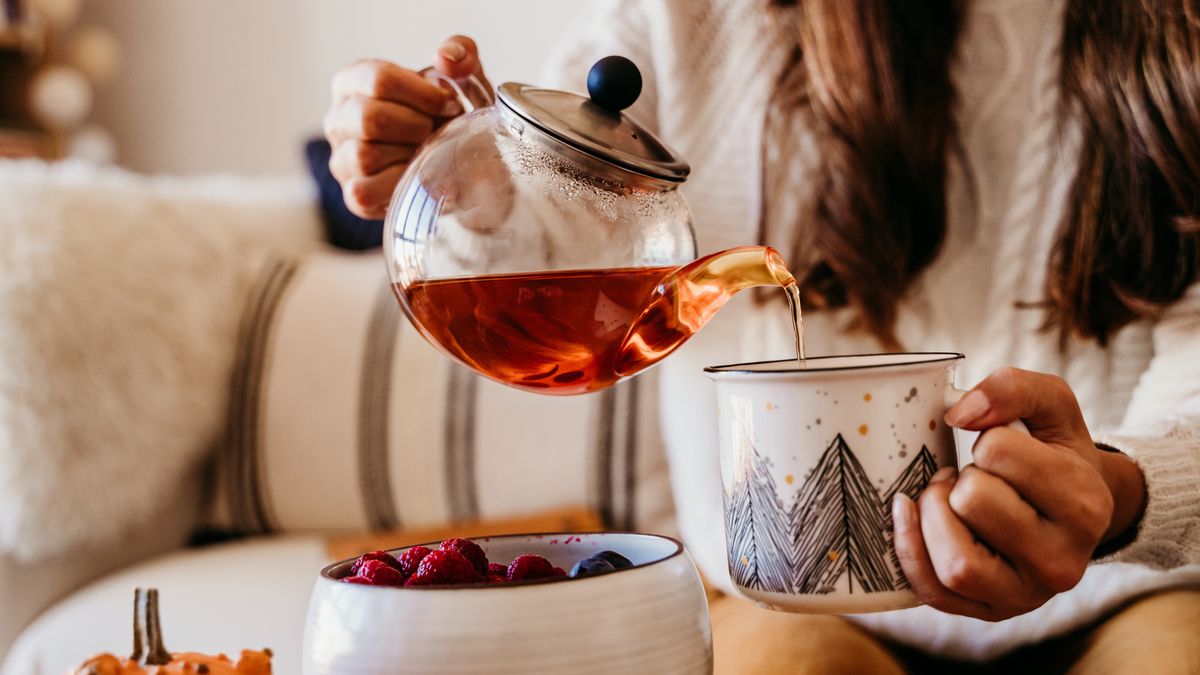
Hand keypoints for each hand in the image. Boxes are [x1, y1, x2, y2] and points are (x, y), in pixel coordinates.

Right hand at [323, 36, 491, 218]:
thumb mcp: (462, 76)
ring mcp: (342, 159)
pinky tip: (418, 173)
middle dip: (417, 126)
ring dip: (409, 154)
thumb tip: (446, 59)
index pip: (377, 79)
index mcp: (352, 82)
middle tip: (437, 130)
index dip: (422, 94)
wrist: (461, 163)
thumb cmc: (450, 116)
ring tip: (428, 151)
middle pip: (369, 118)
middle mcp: (338, 119)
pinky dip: (398, 183)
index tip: (450, 104)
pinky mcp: (354, 196)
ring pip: (365, 155)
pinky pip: (364, 191)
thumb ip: (461, 52)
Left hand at [892, 367, 1146, 620]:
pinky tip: (910, 516)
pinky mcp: (990, 612)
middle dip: (958, 478)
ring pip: (956, 562)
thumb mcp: (1052, 406)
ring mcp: (1027, 595)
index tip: (999, 449)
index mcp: (1085, 504)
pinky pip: (934, 593)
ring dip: (933, 516)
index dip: (987, 440)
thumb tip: (959, 412)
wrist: (1072, 512)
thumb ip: (1014, 388)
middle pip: (974, 502)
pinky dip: (910, 550)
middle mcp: (1064, 561)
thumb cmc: (1054, 453)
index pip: (999, 452)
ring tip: (945, 498)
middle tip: (968, 475)